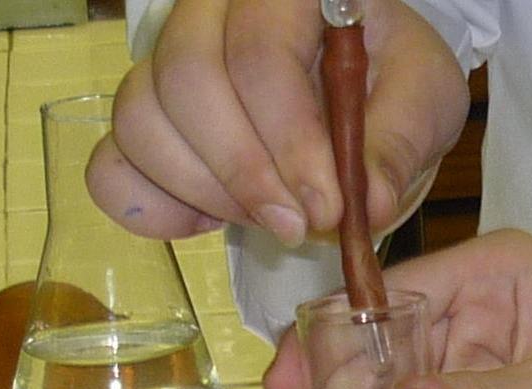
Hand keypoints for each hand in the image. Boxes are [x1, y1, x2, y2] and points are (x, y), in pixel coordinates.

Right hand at [84, 0, 469, 244]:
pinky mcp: (143, 124)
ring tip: (267, 221)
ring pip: (140, 122)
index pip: (257, 51)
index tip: (328, 206)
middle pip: (185, 80)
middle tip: (296, 225)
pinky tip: (206, 223)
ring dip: (205, 192)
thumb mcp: (421, 97)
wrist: (357, 94)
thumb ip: (397, 140)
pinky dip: (152, 211)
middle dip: (243, 172)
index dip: (288, 139)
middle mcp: (207, 12)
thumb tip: (365, 201)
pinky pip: (111, 170)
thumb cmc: (388, 80)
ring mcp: (163, 66)